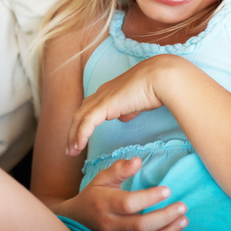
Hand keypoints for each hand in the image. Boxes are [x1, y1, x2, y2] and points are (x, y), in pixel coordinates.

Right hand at [59, 158, 187, 230]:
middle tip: (182, 206)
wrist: (77, 221)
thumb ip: (119, 169)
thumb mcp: (102, 179)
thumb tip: (138, 160)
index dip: (149, 198)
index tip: (168, 190)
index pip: (129, 203)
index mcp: (103, 204)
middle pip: (140, 226)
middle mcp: (109, 225)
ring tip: (183, 220)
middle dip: (165, 217)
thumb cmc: (94, 196)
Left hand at [67, 55, 185, 156]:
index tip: (80, 138)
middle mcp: (101, 93)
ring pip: (79, 117)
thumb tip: (122, 117)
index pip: (89, 108)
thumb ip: (127, 110)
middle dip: (73, 131)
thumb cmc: (153, 89)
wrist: (159, 78)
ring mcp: (101, 97)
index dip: (83, 124)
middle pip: (80, 113)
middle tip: (71, 148)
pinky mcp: (104, 104)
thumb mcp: (136, 103)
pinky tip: (78, 146)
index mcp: (108, 92)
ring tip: (72, 152)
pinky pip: (87, 122)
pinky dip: (81, 134)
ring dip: (73, 135)